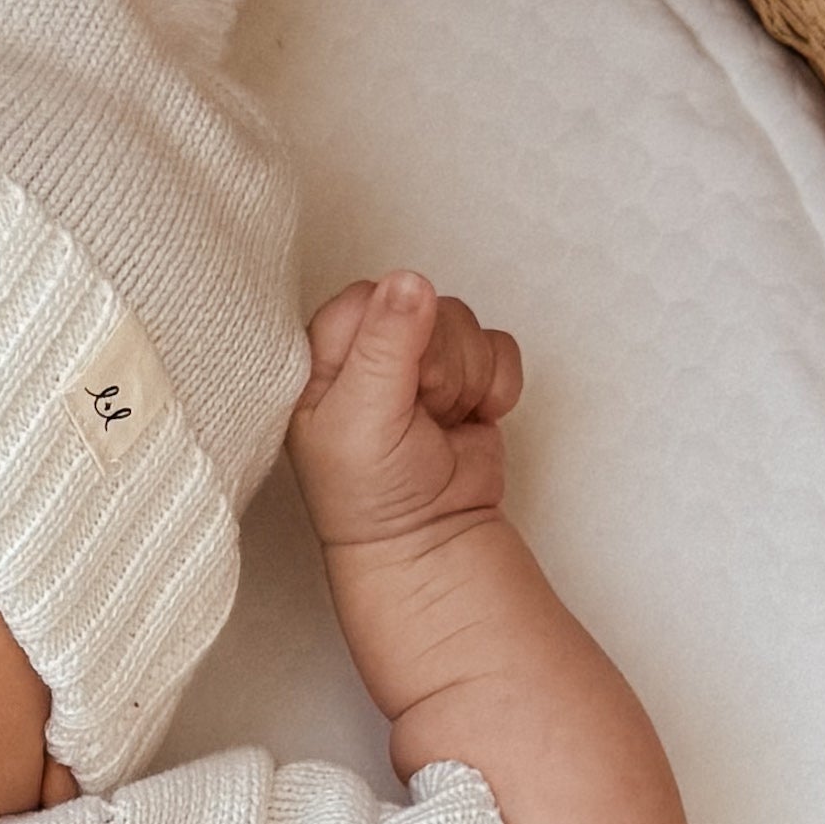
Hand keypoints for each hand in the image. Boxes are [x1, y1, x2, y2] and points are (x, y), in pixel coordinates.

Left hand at [288, 270, 522, 558]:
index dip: (394, 333)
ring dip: (466, 378)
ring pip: (464, 321)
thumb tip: (411, 280)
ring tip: (440, 425)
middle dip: (436, 362)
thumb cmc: (370, 494)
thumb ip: (385, 346)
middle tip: (418, 415)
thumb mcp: (363, 420)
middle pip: (424, 303)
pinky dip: (497, 385)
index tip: (389, 386)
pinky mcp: (468, 376)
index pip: (371, 295)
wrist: (429, 543)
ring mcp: (424, 360)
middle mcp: (372, 348)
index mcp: (325, 353)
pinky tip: (473, 421)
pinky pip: (499, 345)